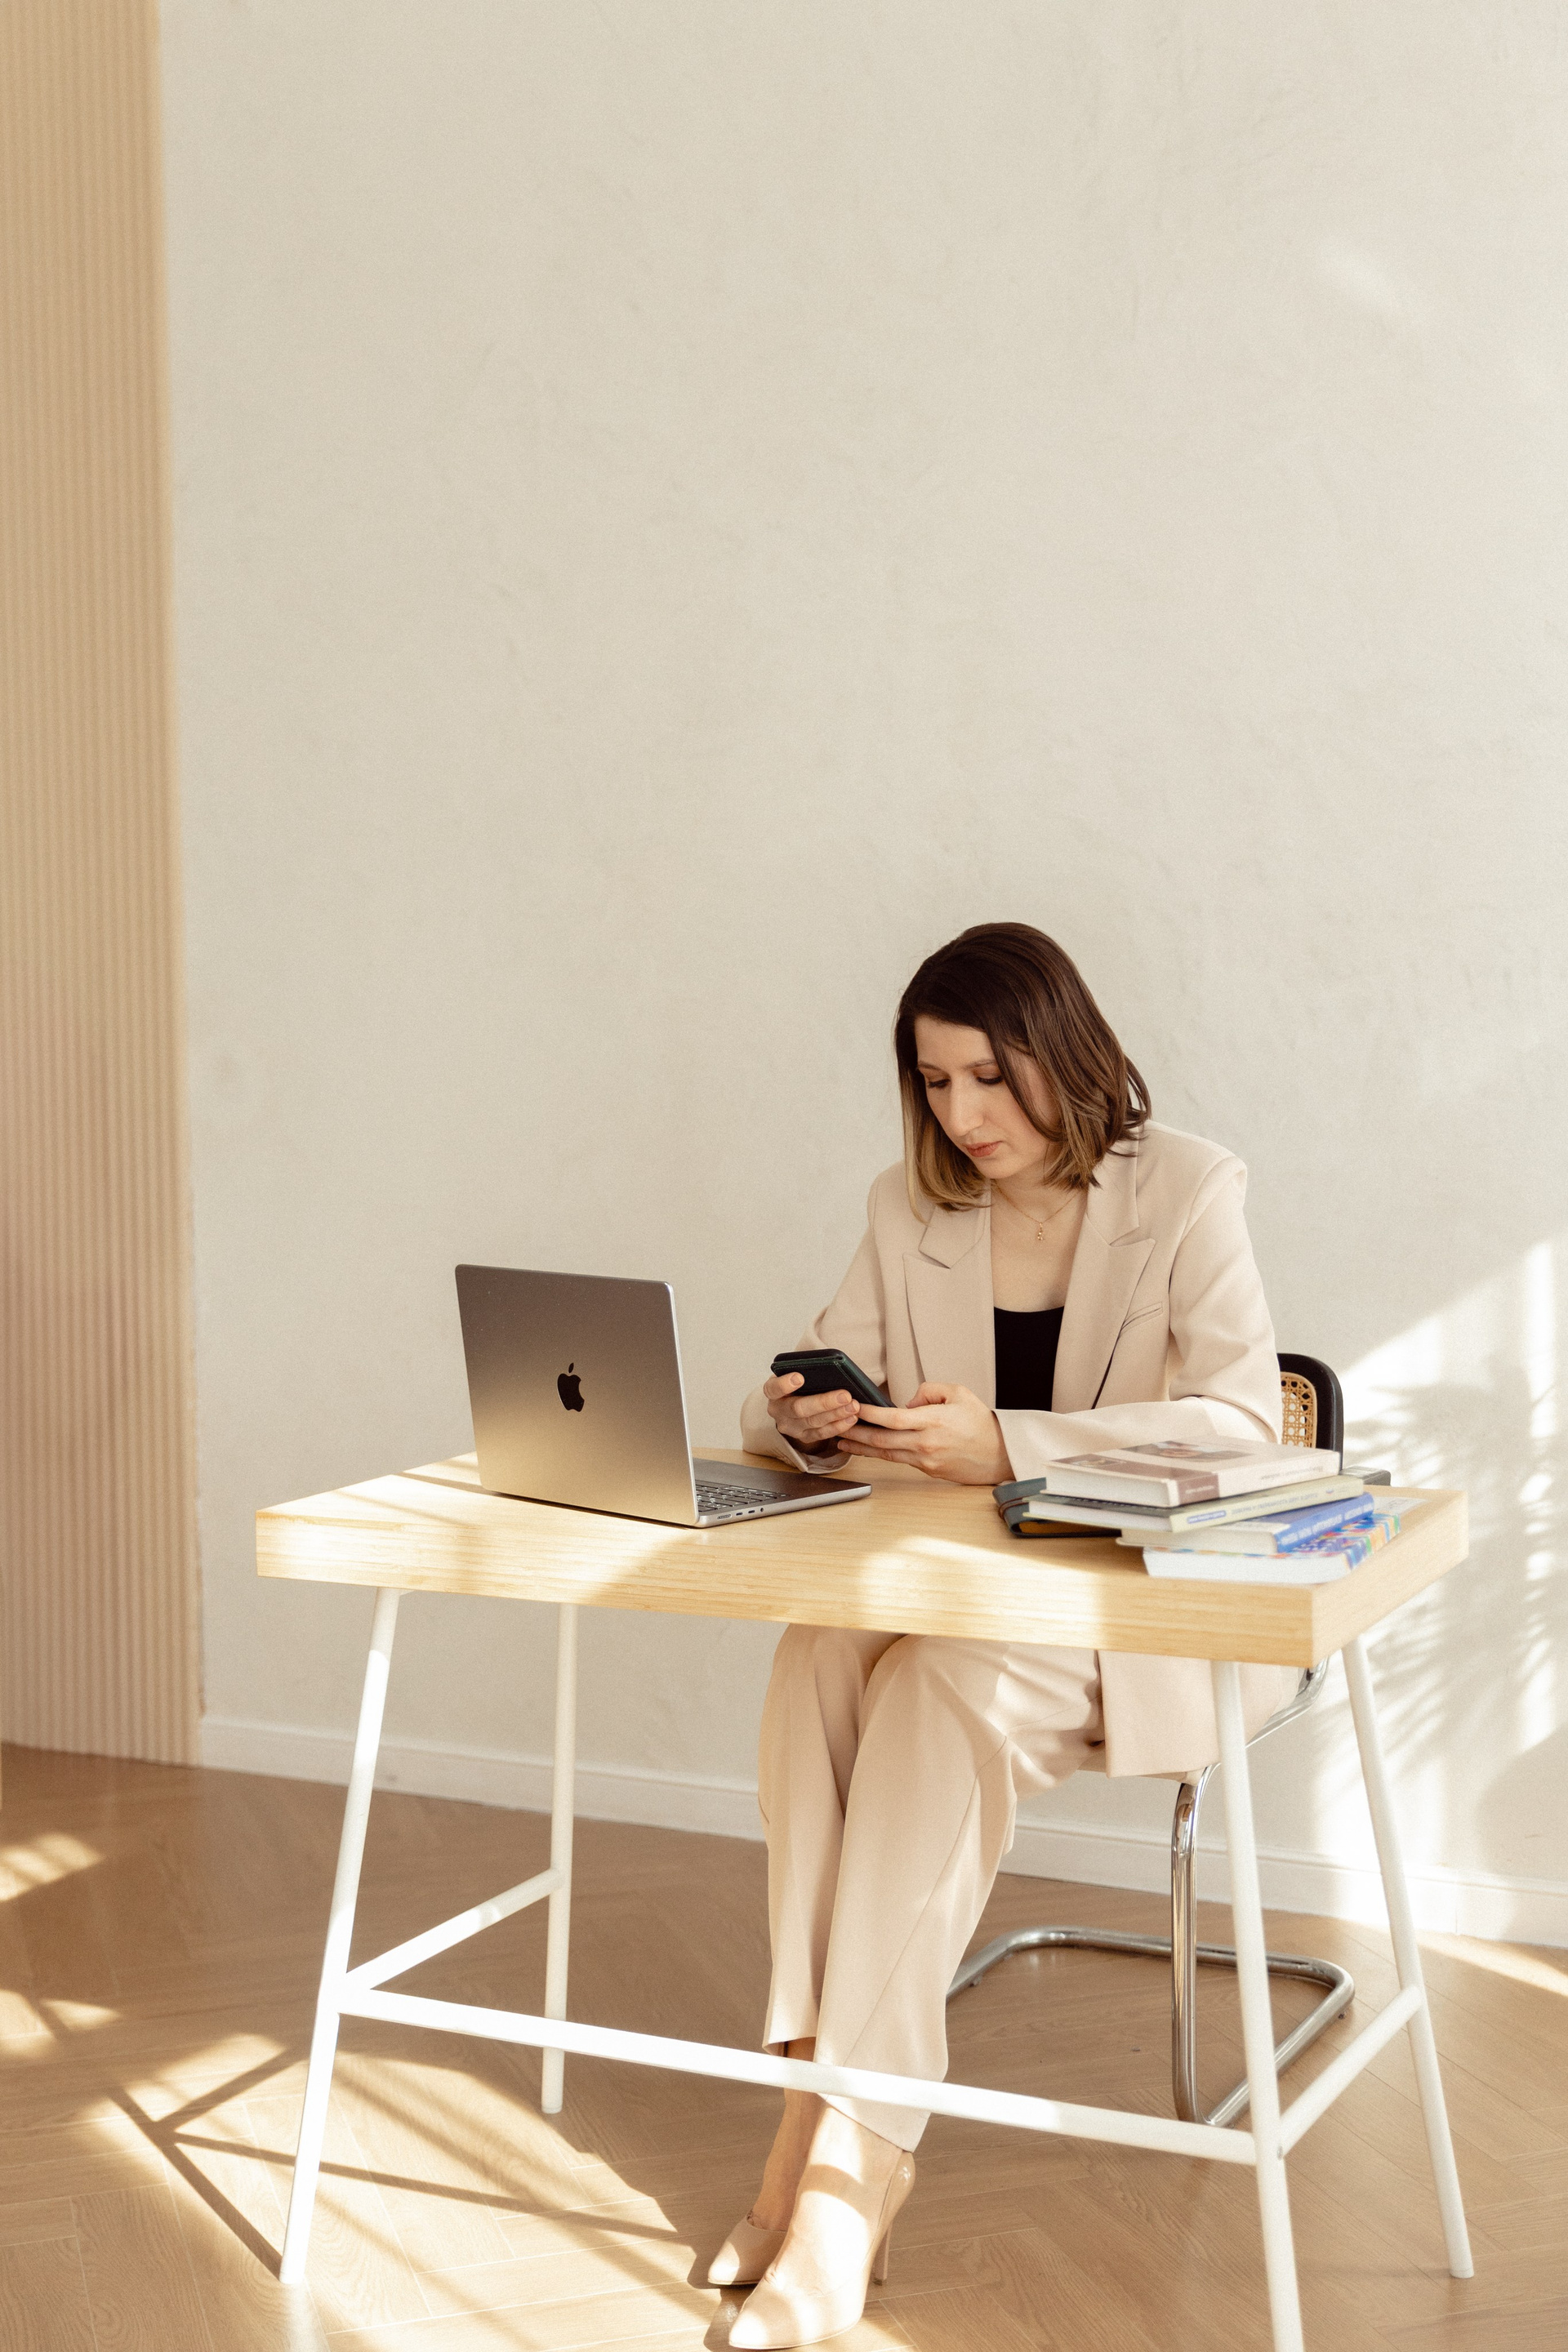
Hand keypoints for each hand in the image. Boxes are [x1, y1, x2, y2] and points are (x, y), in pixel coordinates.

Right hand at [764, 1371, 861, 1455]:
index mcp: (773, 1392)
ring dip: (836, 1414)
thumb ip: (806, 1373)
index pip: (773, 1388)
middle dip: (824, 1402)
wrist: (792, 1407)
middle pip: (799, 1409)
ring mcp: (790, 1427)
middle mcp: (778, 1411)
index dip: (784, 1384)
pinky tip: (852, 1418)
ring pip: (814, 1422)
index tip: (799, 1377)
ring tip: (854, 1406)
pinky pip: (822, 1434)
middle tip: (845, 1395)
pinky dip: (839, 1426)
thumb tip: (830, 1369)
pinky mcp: (803, 1437)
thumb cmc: (798, 1385)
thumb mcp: (795, 1375)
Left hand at [840, 1383, 1009, 1485]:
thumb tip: (907, 1401)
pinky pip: (898, 1460)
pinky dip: (880, 1453)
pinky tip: (868, 1449)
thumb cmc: (980, 1423)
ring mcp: (925, 1460)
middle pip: (882, 1439)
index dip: (869, 1413)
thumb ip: (929, 1390)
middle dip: (855, 1432)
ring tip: (842, 1440)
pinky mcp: (927, 1470)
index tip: (852, 1405)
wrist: (1000, 1455)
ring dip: (861, 1447)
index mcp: (934, 1421)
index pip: (893, 1417)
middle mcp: (926, 1443)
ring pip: (886, 1453)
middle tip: (835, 1425)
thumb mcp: (959, 1393)